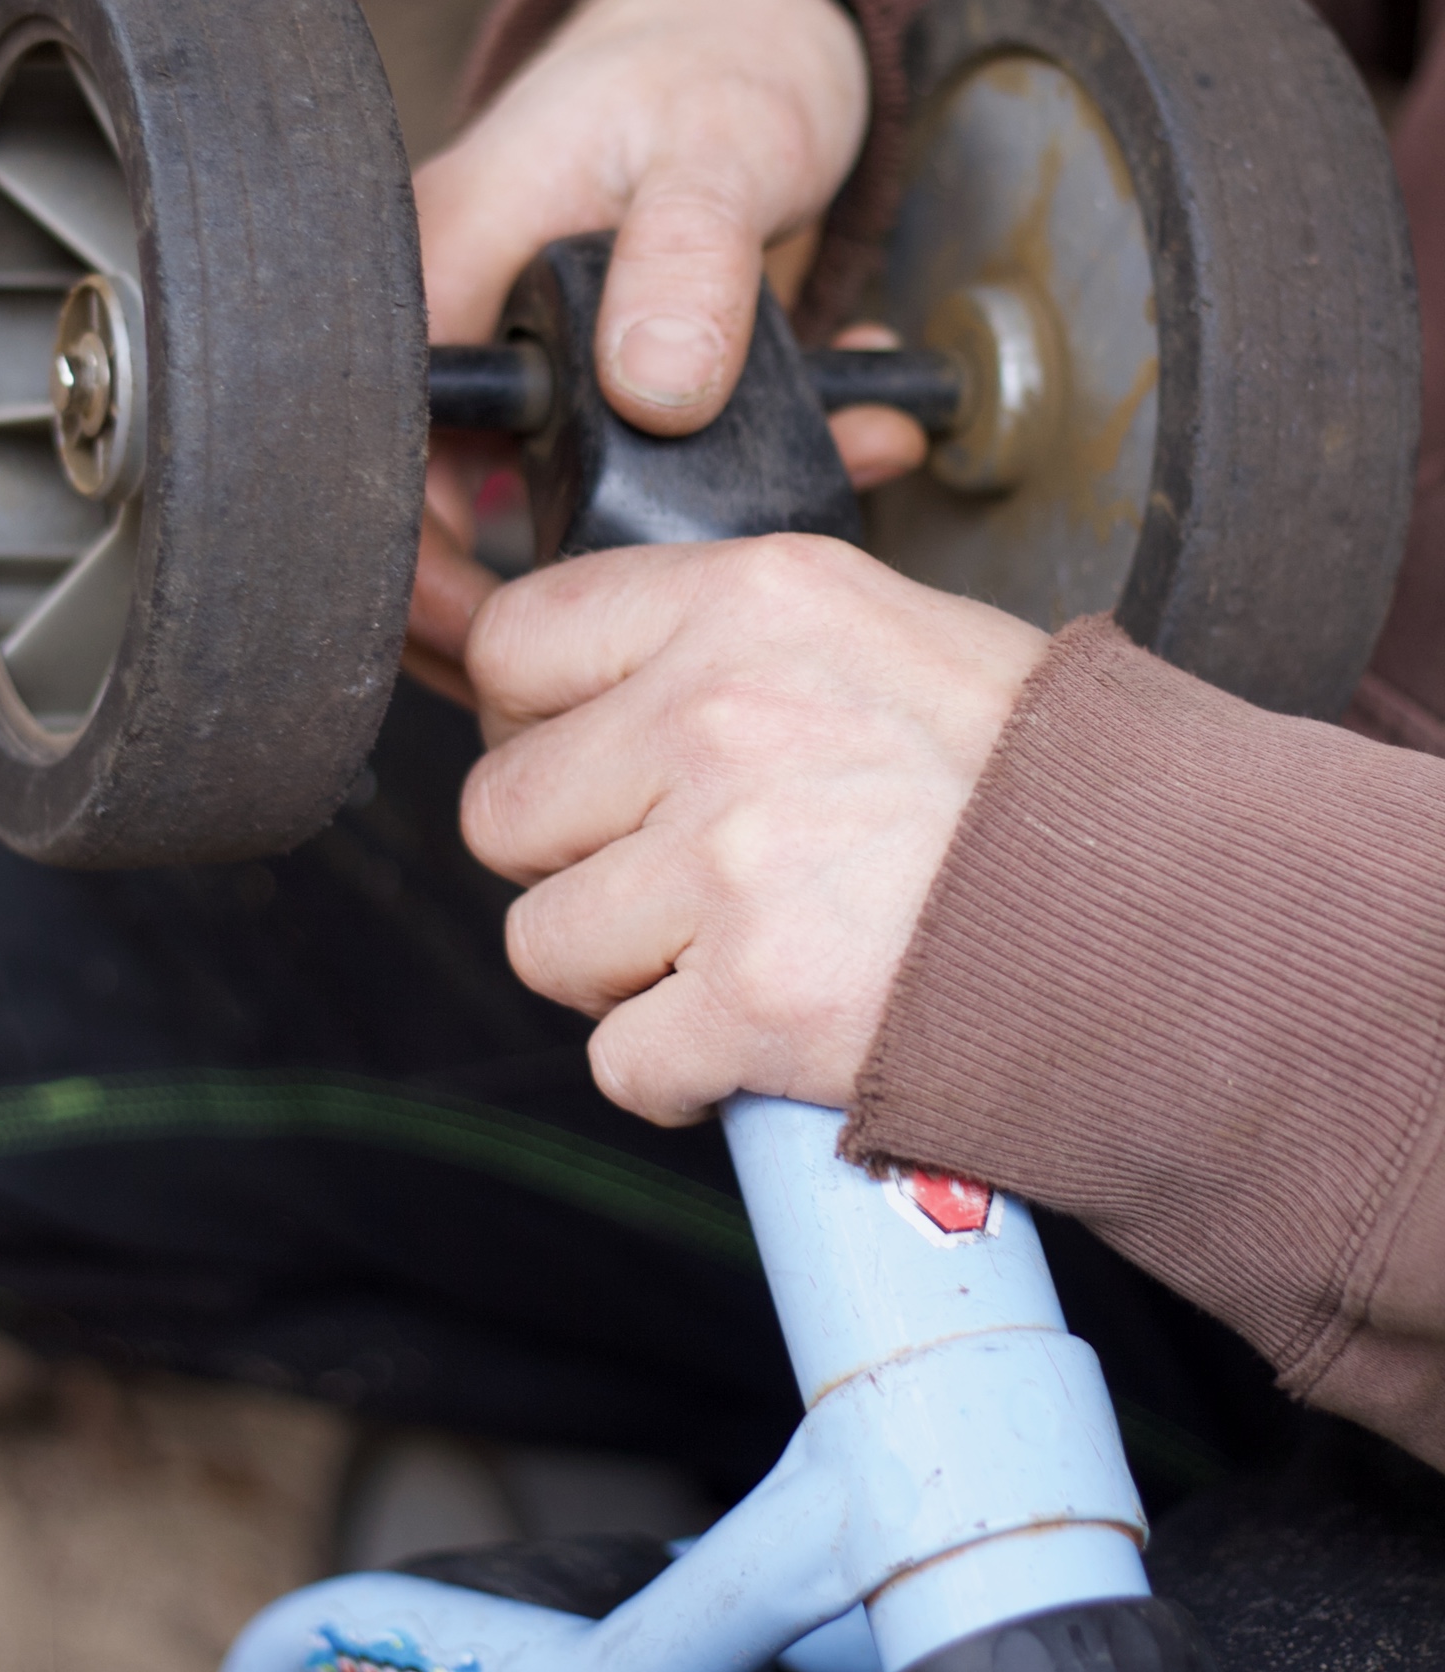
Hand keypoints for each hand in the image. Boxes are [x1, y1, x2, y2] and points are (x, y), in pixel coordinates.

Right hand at [405, 0, 925, 701]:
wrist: (773, 29)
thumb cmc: (724, 60)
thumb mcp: (721, 147)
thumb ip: (687, 260)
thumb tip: (651, 390)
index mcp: (448, 253)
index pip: (378, 443)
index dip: (421, 559)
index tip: (502, 632)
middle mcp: (474, 314)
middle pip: (448, 500)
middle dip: (549, 582)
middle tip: (645, 627)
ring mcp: (539, 350)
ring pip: (555, 496)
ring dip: (667, 530)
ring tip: (786, 520)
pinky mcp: (608, 373)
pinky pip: (644, 462)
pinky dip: (737, 479)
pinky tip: (842, 447)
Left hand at [460, 534, 1048, 1122]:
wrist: (1169, 913)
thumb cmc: (1036, 774)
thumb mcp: (883, 627)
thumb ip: (727, 636)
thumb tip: (595, 679)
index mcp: (747, 602)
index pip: (519, 640)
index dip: (532, 715)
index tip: (581, 758)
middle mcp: (719, 716)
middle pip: (503, 809)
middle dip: (572, 856)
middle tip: (667, 873)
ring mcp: (729, 862)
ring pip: (543, 942)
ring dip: (620, 971)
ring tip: (728, 952)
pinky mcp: (751, 1001)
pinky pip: (619, 1059)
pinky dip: (676, 1070)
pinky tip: (749, 1035)